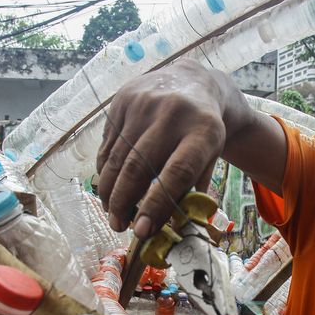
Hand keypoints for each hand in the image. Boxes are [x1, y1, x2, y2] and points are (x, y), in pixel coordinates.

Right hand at [97, 59, 226, 238]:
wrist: (192, 83)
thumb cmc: (202, 132)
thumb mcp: (209, 158)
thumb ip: (193, 192)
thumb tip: (171, 230)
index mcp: (202, 132)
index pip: (177, 173)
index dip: (157, 205)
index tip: (142, 231)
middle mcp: (171, 114)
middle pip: (138, 166)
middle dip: (123, 202)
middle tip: (118, 226)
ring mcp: (144, 104)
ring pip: (117, 157)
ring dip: (109, 191)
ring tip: (111, 212)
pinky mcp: (122, 100)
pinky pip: (107, 144)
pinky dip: (104, 170)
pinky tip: (108, 186)